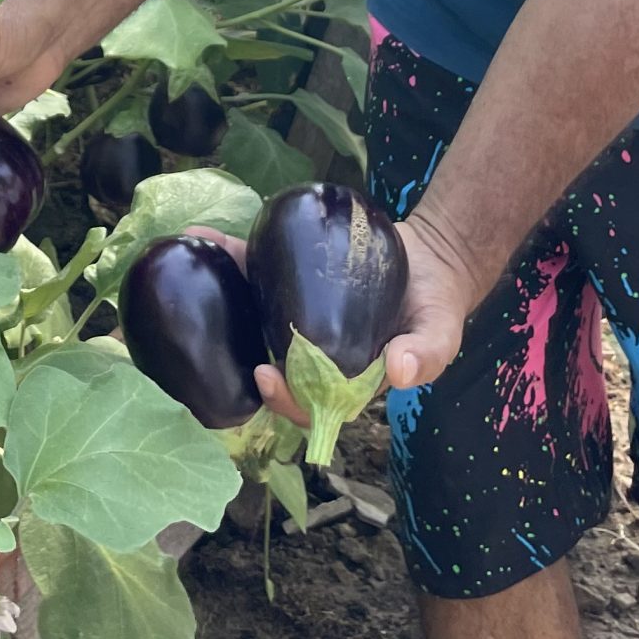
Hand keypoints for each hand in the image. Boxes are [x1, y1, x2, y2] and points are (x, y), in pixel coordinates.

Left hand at [186, 211, 481, 428]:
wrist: (433, 257)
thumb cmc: (437, 304)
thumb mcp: (441, 330)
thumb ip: (427, 354)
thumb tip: (400, 372)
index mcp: (343, 380)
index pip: (306, 403)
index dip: (283, 398)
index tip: (267, 376)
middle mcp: (313, 352)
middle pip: (267, 362)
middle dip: (234, 349)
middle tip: (214, 327)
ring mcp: (298, 315)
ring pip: (253, 315)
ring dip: (219, 295)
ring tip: (196, 263)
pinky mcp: (293, 279)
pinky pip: (260, 272)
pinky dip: (234, 255)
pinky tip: (207, 235)